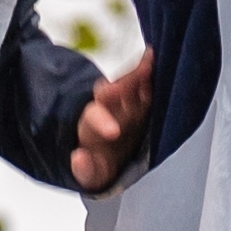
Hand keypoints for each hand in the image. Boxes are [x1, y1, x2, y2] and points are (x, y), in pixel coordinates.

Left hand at [67, 61, 157, 195]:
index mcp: (91, 128)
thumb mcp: (92, 174)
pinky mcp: (142, 101)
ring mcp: (124, 103)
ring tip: (148, 61)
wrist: (108, 153)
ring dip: (136, 75)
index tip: (114, 132)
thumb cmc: (100, 164)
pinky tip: (153, 57)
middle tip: (127, 82)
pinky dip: (148, 71)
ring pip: (128, 86)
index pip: (94, 119)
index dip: (102, 122)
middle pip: (110, 95)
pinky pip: (145, 85)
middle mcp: (106, 110)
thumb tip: (78, 159)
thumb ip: (85, 170)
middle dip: (120, 87)